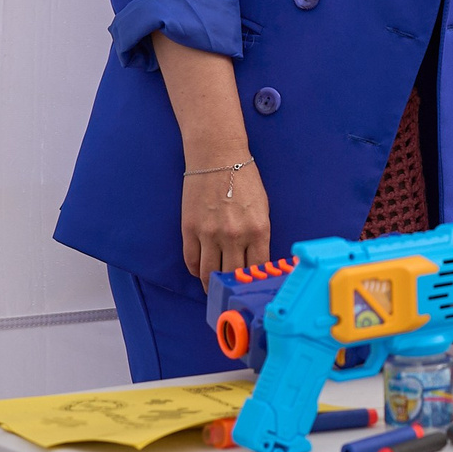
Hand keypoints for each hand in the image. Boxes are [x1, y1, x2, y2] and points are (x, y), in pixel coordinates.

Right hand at [182, 150, 270, 283]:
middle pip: (232, 275)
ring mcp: (210, 234)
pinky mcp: (190, 229)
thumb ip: (259, 237)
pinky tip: (199, 271)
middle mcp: (235, 236)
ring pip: (209, 273)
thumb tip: (256, 263)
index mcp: (258, 230)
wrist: (217, 156)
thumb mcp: (262, 209)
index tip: (251, 288)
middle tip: (230, 294)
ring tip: (212, 288)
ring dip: (210, 284)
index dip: (253, 281)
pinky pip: (191, 260)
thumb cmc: (244, 180)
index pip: (257, 269)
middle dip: (232, 288)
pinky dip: (195, 270)